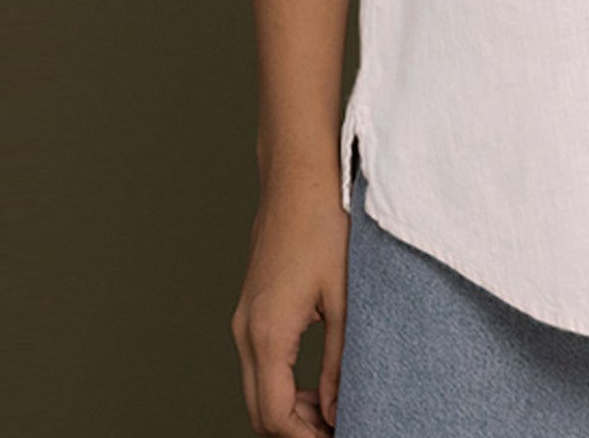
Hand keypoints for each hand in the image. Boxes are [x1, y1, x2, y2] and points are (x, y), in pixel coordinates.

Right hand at [231, 179, 349, 433]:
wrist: (298, 177)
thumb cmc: (324, 225)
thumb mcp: (345, 298)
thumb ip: (340, 361)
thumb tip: (338, 409)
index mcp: (268, 332)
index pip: (276, 416)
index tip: (340, 437)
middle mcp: (246, 331)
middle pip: (260, 412)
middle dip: (297, 431)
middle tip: (339, 430)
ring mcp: (244, 320)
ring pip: (258, 391)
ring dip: (291, 412)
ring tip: (334, 413)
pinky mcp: (251, 310)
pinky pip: (259, 367)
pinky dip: (284, 387)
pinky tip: (317, 386)